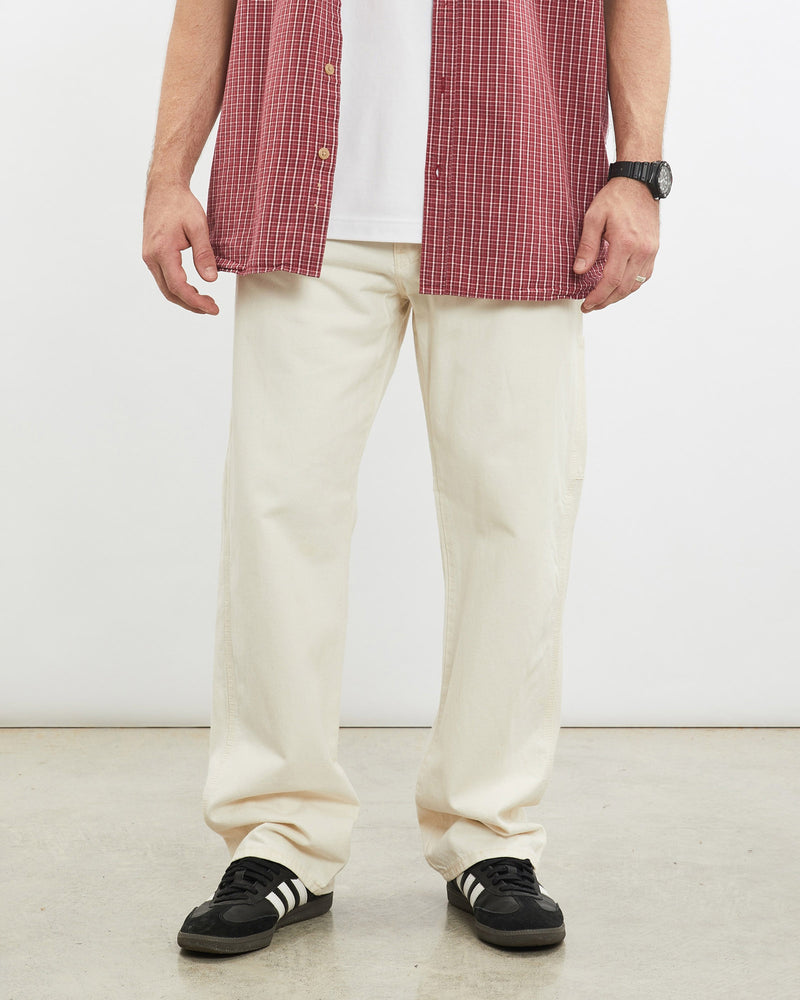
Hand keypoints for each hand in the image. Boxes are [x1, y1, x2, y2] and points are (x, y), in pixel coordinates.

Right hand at [142, 180, 219, 314]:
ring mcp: (149, 256)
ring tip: (205, 301)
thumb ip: (204, 254)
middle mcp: (151, 257)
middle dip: (191, 304)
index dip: (196, 302)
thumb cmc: (180, 203)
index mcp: (162, 251)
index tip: (213, 308)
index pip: (179, 287)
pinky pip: (163, 278)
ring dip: (185, 298)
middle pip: (170, 292)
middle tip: (212, 308)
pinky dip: (178, 288)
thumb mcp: (199, 227)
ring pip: (165, 288)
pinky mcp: (151, 254)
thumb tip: (210, 279)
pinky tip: (193, 289)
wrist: (164, 188)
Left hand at [572, 177, 659, 312]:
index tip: (586, 304)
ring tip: (602, 299)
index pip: (610, 280)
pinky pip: (644, 276)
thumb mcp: (594, 217)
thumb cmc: (616, 197)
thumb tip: (579, 271)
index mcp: (626, 242)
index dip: (597, 297)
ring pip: (635, 285)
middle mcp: (642, 249)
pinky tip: (618, 287)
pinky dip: (630, 286)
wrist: (639, 183)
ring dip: (618, 296)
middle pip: (623, 287)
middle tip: (591, 306)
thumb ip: (587, 246)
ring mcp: (650, 251)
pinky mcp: (654, 250)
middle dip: (605, 301)